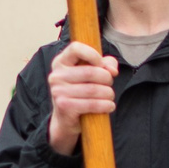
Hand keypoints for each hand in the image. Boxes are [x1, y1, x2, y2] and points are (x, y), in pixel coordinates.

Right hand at [44, 41, 115, 156]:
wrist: (66, 119)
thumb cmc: (80, 92)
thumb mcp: (91, 74)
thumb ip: (104, 64)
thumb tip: (112, 70)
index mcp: (60, 62)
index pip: (76, 48)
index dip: (93, 54)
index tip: (101, 64)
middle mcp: (56, 75)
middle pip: (90, 72)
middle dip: (107, 78)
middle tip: (109, 84)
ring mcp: (58, 91)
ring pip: (93, 89)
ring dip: (108, 94)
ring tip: (110, 97)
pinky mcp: (64, 106)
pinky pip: (91, 104)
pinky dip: (105, 105)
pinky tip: (109, 106)